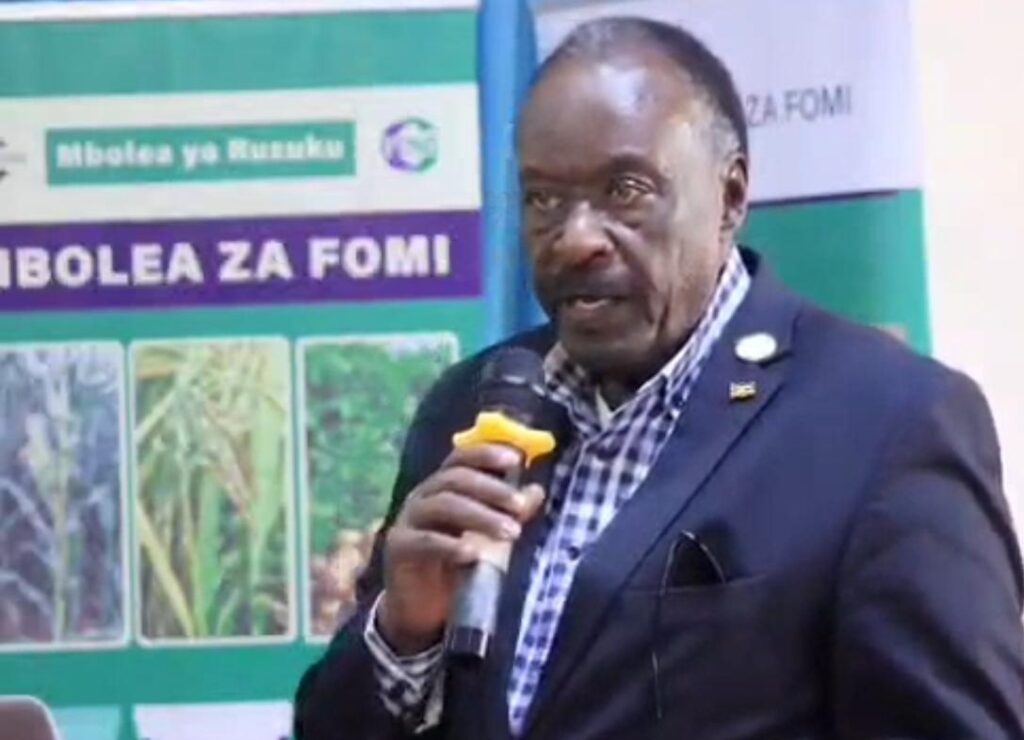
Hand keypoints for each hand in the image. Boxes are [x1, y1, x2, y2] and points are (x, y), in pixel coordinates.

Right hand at [377, 443, 544, 654]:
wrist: (420, 606)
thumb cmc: (454, 562)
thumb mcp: (486, 535)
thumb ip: (508, 512)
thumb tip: (536, 491)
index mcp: (442, 486)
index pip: (461, 458)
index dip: (486, 454)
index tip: (515, 459)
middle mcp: (423, 496)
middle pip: (455, 479)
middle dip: (492, 490)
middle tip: (521, 507)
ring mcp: (408, 520)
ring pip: (443, 505)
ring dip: (481, 516)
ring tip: (511, 533)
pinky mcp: (399, 547)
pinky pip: (425, 541)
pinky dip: (451, 545)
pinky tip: (473, 554)